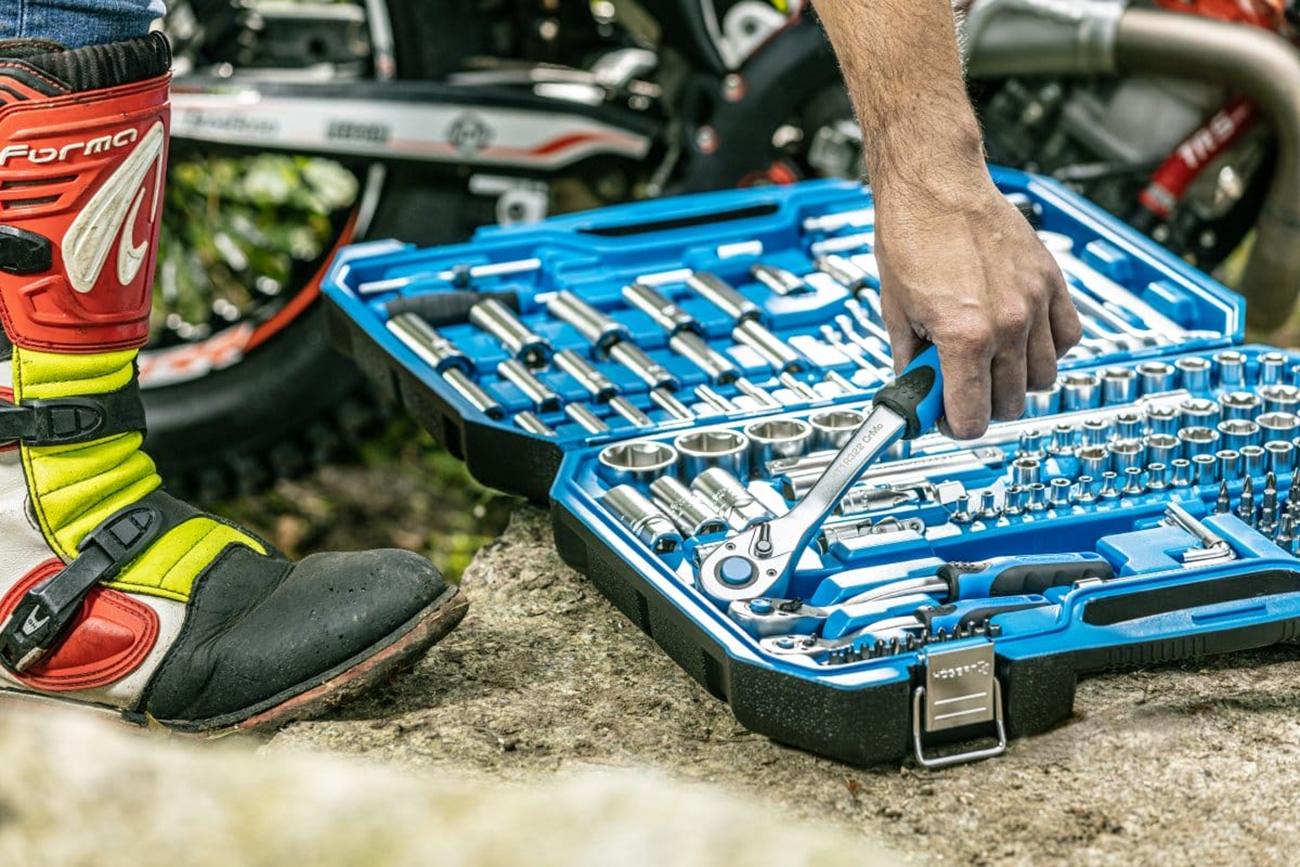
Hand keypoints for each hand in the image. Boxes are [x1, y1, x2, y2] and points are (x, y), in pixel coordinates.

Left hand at [872, 171, 1081, 438]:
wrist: (935, 187)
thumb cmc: (910, 239)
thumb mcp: (896, 313)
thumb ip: (913, 362)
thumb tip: (920, 393)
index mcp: (964, 337)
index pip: (973, 418)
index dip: (956, 426)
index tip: (946, 420)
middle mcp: (1008, 324)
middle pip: (1011, 403)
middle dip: (983, 405)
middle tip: (962, 390)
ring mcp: (1035, 303)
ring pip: (1044, 378)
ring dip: (1016, 380)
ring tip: (989, 360)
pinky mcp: (1051, 282)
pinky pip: (1068, 338)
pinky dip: (1049, 349)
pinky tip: (1021, 339)